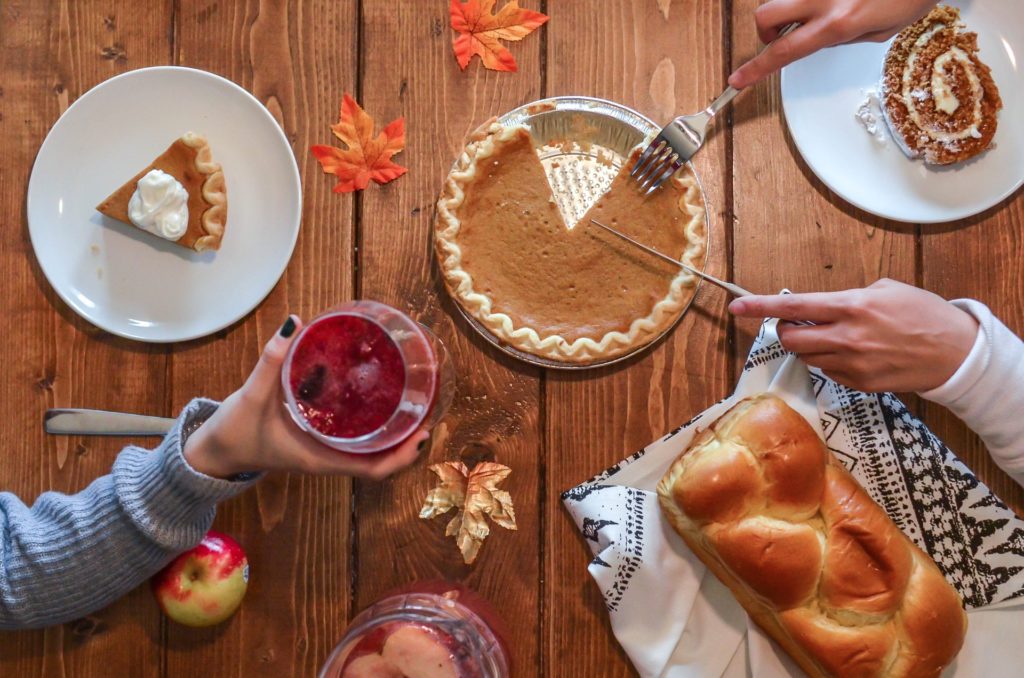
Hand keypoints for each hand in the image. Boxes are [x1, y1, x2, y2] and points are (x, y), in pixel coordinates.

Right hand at [183, 316, 428, 479]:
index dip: (403, 455)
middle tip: (427, 408)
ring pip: (370, 449)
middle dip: (407, 440)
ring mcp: (325, 451)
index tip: (422, 433)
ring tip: (413, 400)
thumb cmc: (234, 432)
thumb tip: (293, 323)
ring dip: (394, 432)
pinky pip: (354, 437)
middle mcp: (329, 458)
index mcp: (320, 459)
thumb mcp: (252, 396)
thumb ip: (272, 360)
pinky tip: (377, 396)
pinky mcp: (318, 440)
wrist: (213, 452)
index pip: (374, 469)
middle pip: (381, 459)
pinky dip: (371, 423)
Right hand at [728, 0, 937, 88]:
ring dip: (795, 7)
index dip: (757, 69)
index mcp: (838, 22)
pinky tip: (842, 0)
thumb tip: (820, 37)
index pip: (785, 52)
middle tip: (785, 34)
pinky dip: (813, 1)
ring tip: (823, 9)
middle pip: (766, 15)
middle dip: (767, 29)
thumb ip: (842, 36)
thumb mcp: (880, 31)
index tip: (738, 80)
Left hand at [728, 279, 977, 392]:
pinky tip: (852, 353)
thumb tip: (823, 307)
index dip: (761, 307)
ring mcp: (852, 364)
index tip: (737, 307)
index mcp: (851, 307)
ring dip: (809, 347)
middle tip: (796, 325)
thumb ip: (848, 297)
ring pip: (807, 358)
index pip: (794, 307)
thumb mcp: (886, 289)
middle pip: (791, 340)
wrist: (955, 353)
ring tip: (833, 337)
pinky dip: (829, 362)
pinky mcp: (859, 383)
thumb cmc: (923, 314)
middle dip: (787, 332)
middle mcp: (846, 337)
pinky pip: (827, 372)